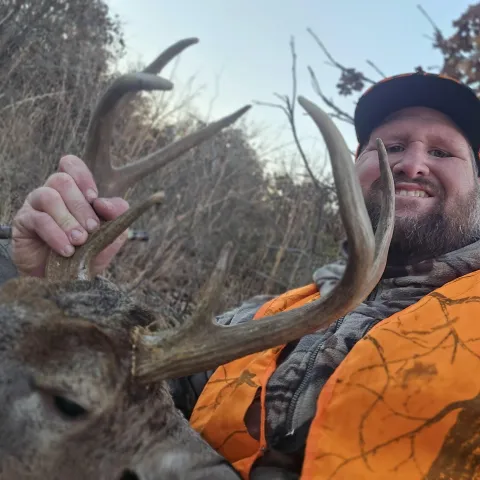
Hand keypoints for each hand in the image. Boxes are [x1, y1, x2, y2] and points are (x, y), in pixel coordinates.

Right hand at [12, 155, 128, 277]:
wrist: (66, 280)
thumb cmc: (87, 253)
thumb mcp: (109, 236)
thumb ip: (116, 217)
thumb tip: (113, 204)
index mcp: (74, 191)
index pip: (72, 165)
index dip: (83, 177)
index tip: (95, 199)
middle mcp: (53, 192)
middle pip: (63, 181)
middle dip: (81, 207)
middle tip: (92, 229)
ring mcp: (36, 205)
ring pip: (49, 196)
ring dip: (68, 219)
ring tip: (79, 240)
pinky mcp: (24, 222)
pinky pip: (39, 219)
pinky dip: (56, 234)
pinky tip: (66, 250)